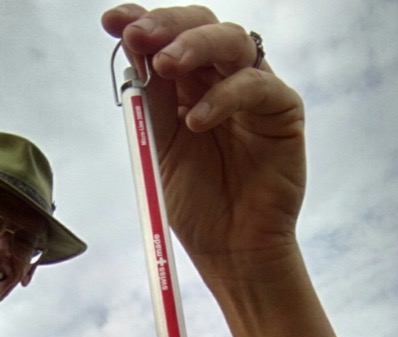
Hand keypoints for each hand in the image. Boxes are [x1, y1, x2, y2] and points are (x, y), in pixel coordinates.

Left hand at [102, 5, 305, 277]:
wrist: (232, 251)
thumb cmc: (198, 207)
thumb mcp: (161, 148)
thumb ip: (152, 102)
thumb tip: (132, 45)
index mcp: (190, 87)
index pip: (169, 39)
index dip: (142, 22)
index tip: (112, 22)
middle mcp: (224, 81)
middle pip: (201, 26)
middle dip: (167, 26)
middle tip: (139, 36)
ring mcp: (256, 94)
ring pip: (232, 41)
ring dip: (194, 46)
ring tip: (166, 66)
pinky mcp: (284, 112)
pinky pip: (257, 85)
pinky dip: (224, 96)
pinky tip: (198, 121)